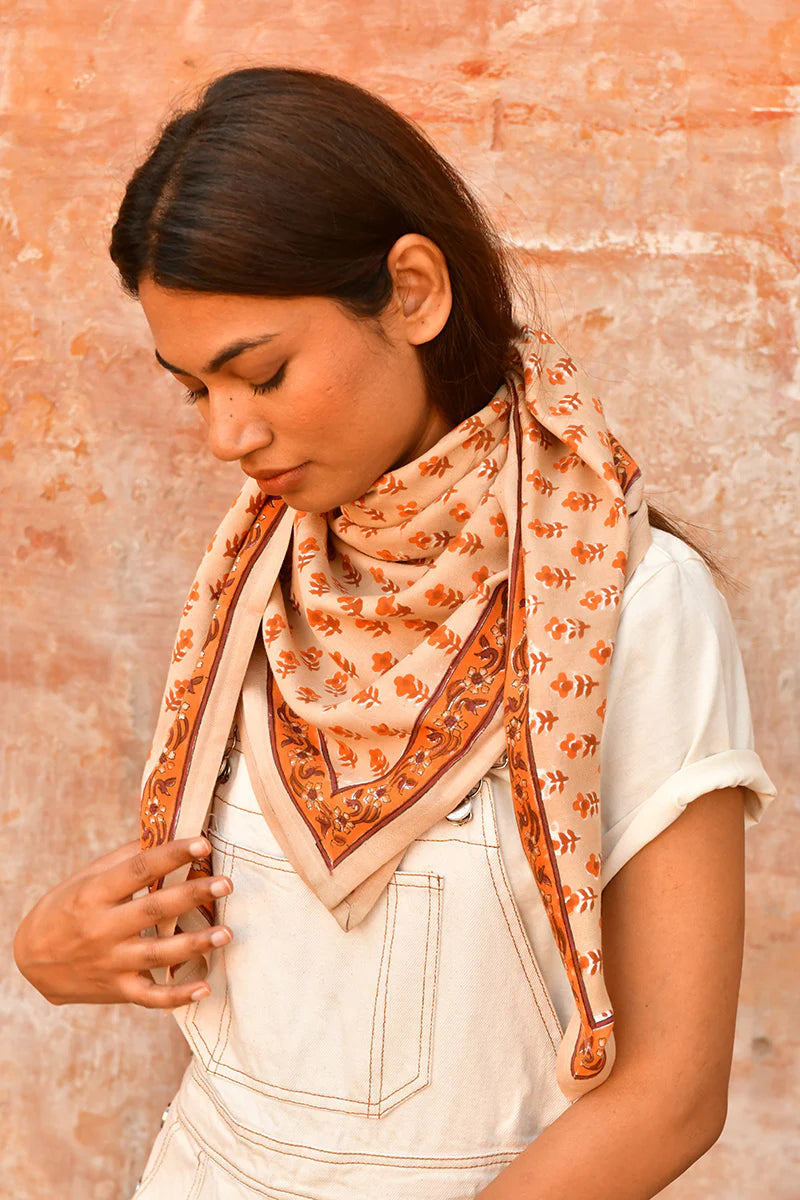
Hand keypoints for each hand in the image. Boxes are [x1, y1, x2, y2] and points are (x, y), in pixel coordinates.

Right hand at [12, 836, 232, 1008]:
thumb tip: (168, 834)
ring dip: (195, 944)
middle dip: (192, 895)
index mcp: (94, 894)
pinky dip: (177, 996)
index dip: (172, 855)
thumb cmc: (65, 908)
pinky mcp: (116, 989)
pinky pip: (150, 997)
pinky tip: (204, 987)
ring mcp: (110, 962)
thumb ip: (126, 859)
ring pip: (158, 954)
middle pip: (153, 909)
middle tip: (225, 884)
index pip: (138, 870)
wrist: (29, 960)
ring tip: (226, 933)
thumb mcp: (86, 878)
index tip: (203, 844)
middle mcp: (101, 928)